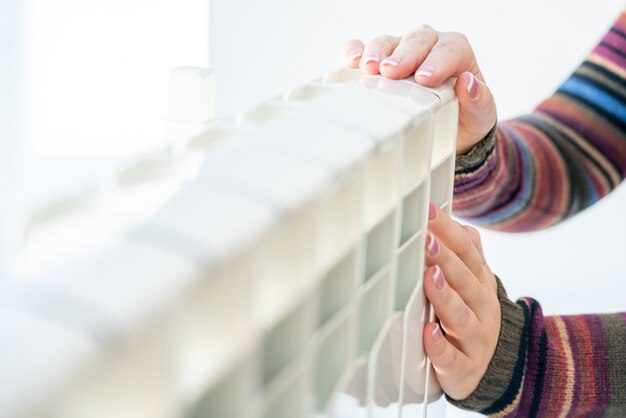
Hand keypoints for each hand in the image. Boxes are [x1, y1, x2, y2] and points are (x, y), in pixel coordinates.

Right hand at [340, 26, 496, 153]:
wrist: (448, 131)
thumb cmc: (465, 118)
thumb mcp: (481, 114)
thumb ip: (479, 99)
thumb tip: (467, 83)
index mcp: (455, 52)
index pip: (448, 49)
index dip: (437, 61)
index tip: (425, 79)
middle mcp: (427, 46)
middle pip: (416, 41)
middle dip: (403, 56)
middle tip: (392, 73)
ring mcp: (399, 52)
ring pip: (388, 42)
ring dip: (377, 53)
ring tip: (369, 69)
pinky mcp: (377, 64)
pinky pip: (362, 49)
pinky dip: (354, 52)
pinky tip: (352, 62)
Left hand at [422, 203, 499, 399]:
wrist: (497, 369)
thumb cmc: (474, 316)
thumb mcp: (477, 284)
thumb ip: (470, 255)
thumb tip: (462, 223)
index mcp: (481, 283)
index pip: (467, 252)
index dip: (448, 231)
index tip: (428, 211)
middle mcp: (481, 308)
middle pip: (464, 280)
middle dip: (445, 259)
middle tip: (426, 240)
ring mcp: (475, 338)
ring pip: (460, 316)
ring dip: (445, 296)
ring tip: (430, 278)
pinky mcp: (463, 368)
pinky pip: (452, 358)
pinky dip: (439, 347)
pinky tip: (428, 333)